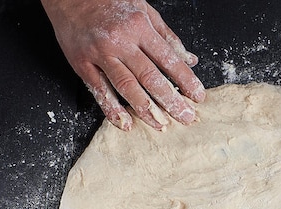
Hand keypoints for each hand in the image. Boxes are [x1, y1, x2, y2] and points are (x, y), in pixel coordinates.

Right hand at [41, 0, 205, 129]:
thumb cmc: (110, 2)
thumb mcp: (145, 11)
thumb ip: (168, 38)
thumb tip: (190, 60)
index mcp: (139, 28)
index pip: (168, 59)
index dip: (185, 80)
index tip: (197, 96)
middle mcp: (121, 42)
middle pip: (150, 77)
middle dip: (170, 101)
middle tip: (185, 117)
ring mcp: (100, 55)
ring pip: (127, 87)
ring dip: (146, 109)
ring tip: (161, 125)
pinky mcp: (82, 65)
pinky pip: (100, 90)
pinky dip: (112, 109)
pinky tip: (125, 123)